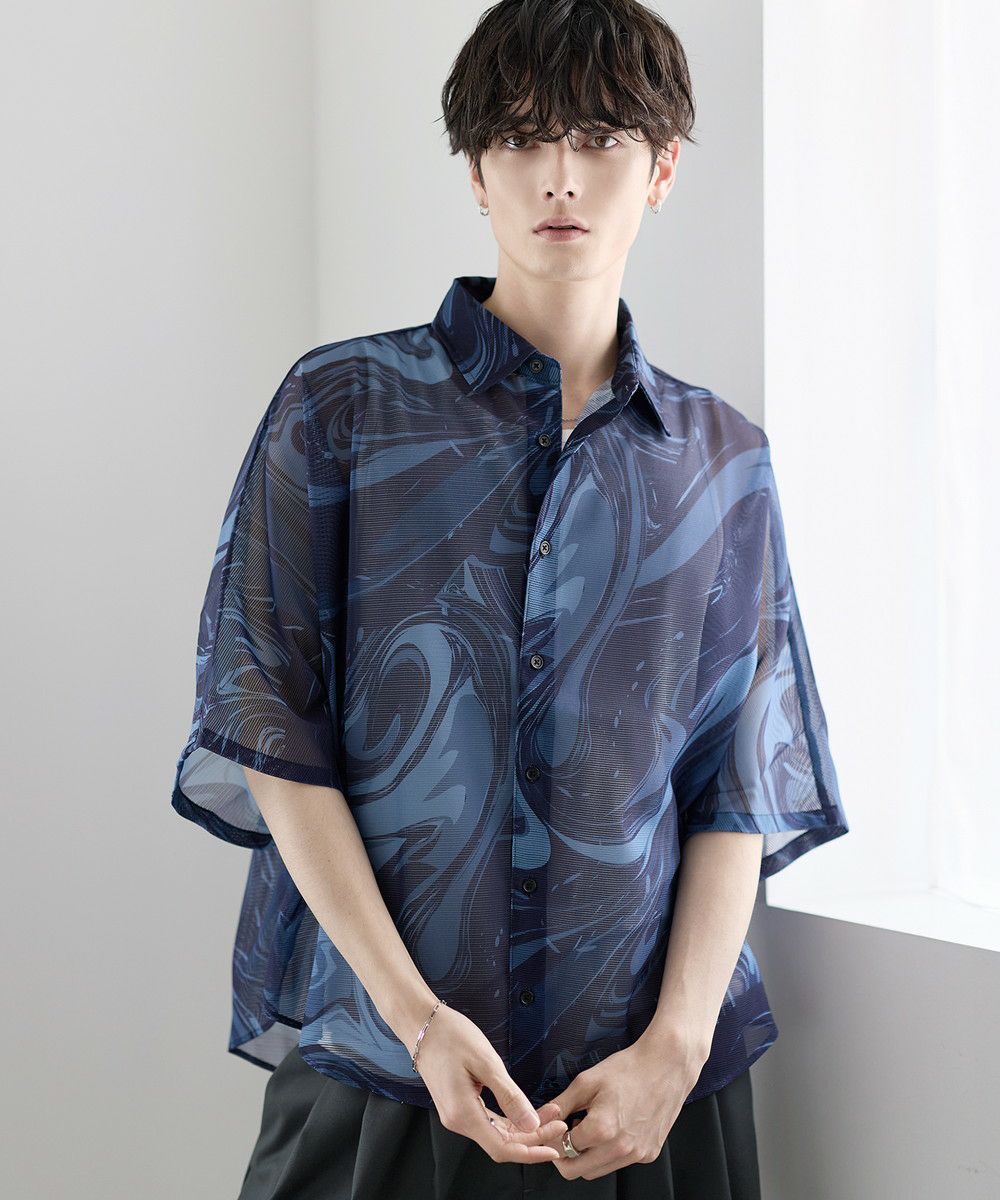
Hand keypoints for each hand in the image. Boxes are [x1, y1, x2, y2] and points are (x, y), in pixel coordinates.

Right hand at [414, 1003, 568, 1164]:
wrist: (422, 1024)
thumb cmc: (451, 1036)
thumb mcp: (486, 1062)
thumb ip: (510, 1096)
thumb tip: (532, 1124)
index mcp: (463, 1114)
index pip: (503, 1148)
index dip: (532, 1151)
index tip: (555, 1146)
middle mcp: (457, 1121)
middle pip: (502, 1143)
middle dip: (533, 1136)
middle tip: (558, 1120)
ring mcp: (456, 1115)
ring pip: (496, 1133)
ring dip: (523, 1128)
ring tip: (548, 1114)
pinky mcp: (458, 1105)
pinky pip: (488, 1121)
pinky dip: (509, 1120)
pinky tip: (524, 1111)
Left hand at [540, 1031, 706, 1180]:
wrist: (667, 1065)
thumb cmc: (629, 1068)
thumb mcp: (587, 1081)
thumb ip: (560, 1105)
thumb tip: (539, 1119)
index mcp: (601, 1130)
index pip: (563, 1152)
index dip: (552, 1140)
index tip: (552, 1130)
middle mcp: (620, 1148)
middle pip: (577, 1171)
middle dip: (565, 1155)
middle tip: (565, 1132)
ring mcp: (637, 1154)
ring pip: (598, 1170)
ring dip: (587, 1156)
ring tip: (589, 1126)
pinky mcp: (649, 1154)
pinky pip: (619, 1163)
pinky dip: (608, 1152)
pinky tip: (610, 1127)